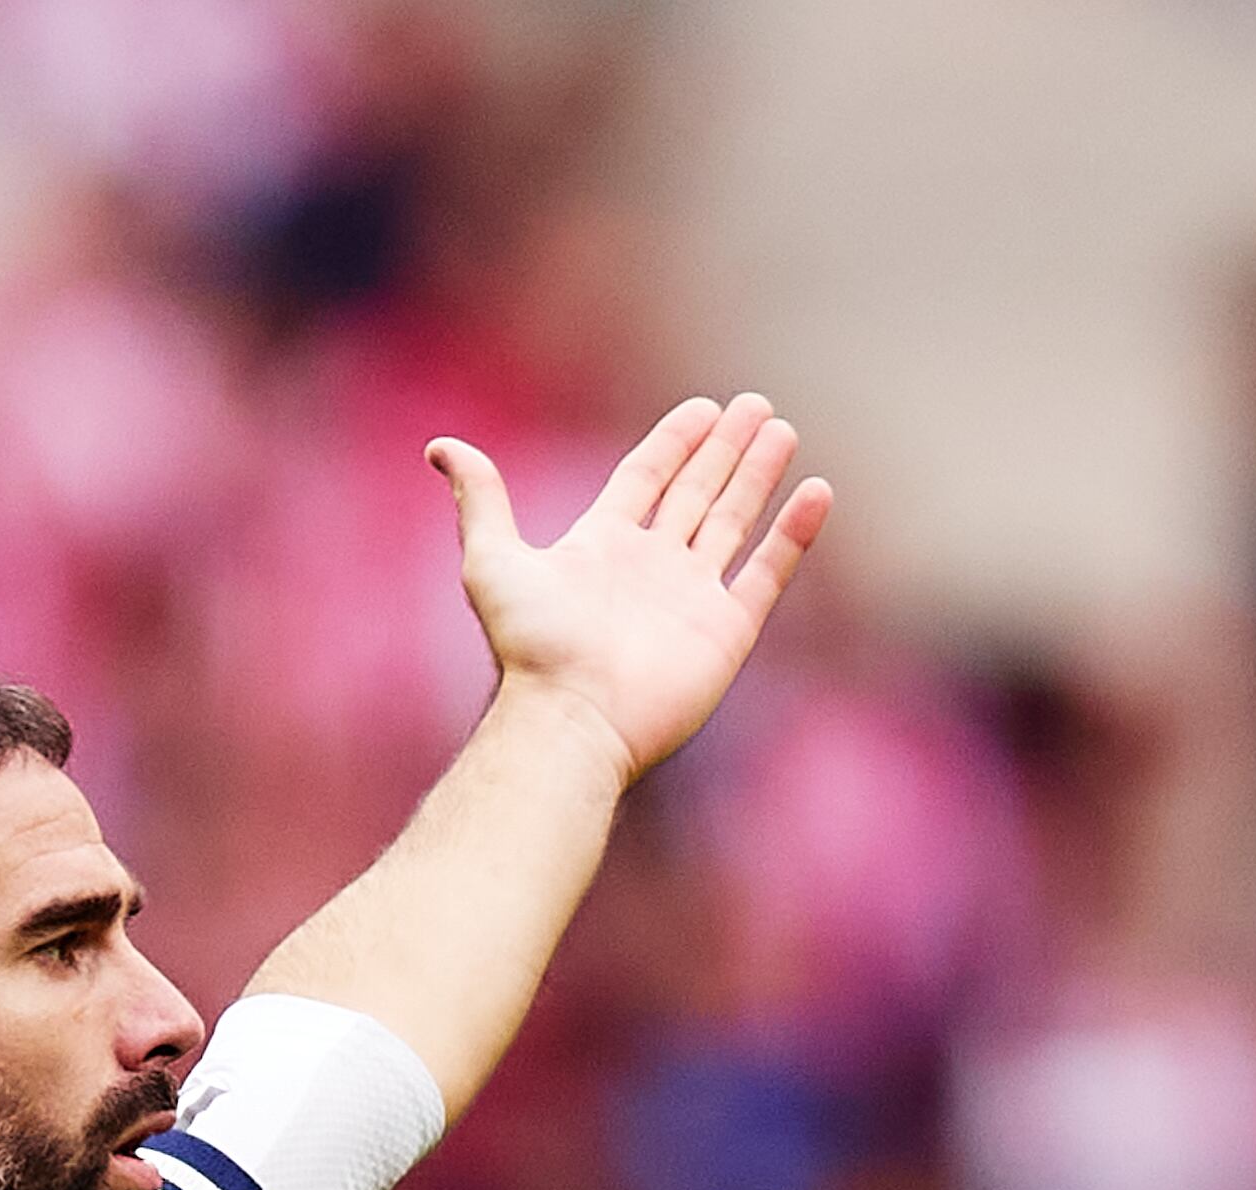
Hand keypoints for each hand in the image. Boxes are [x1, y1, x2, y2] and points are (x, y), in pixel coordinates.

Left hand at [429, 396, 832, 784]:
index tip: (704, 407)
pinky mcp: (725, 631)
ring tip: (782, 432)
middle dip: (725, 448)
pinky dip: (793, 534)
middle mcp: (650, 567)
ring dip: (758, 477)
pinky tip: (815, 493)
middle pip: (696, 492)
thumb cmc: (530, 647)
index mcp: (603, 546)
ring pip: (733, 522)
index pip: (646, 478)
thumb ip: (479, 498)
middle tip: (756, 405)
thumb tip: (440, 445)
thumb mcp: (492, 561)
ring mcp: (691, 599)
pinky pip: (767, 573)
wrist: (572, 717)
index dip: (674, 442)